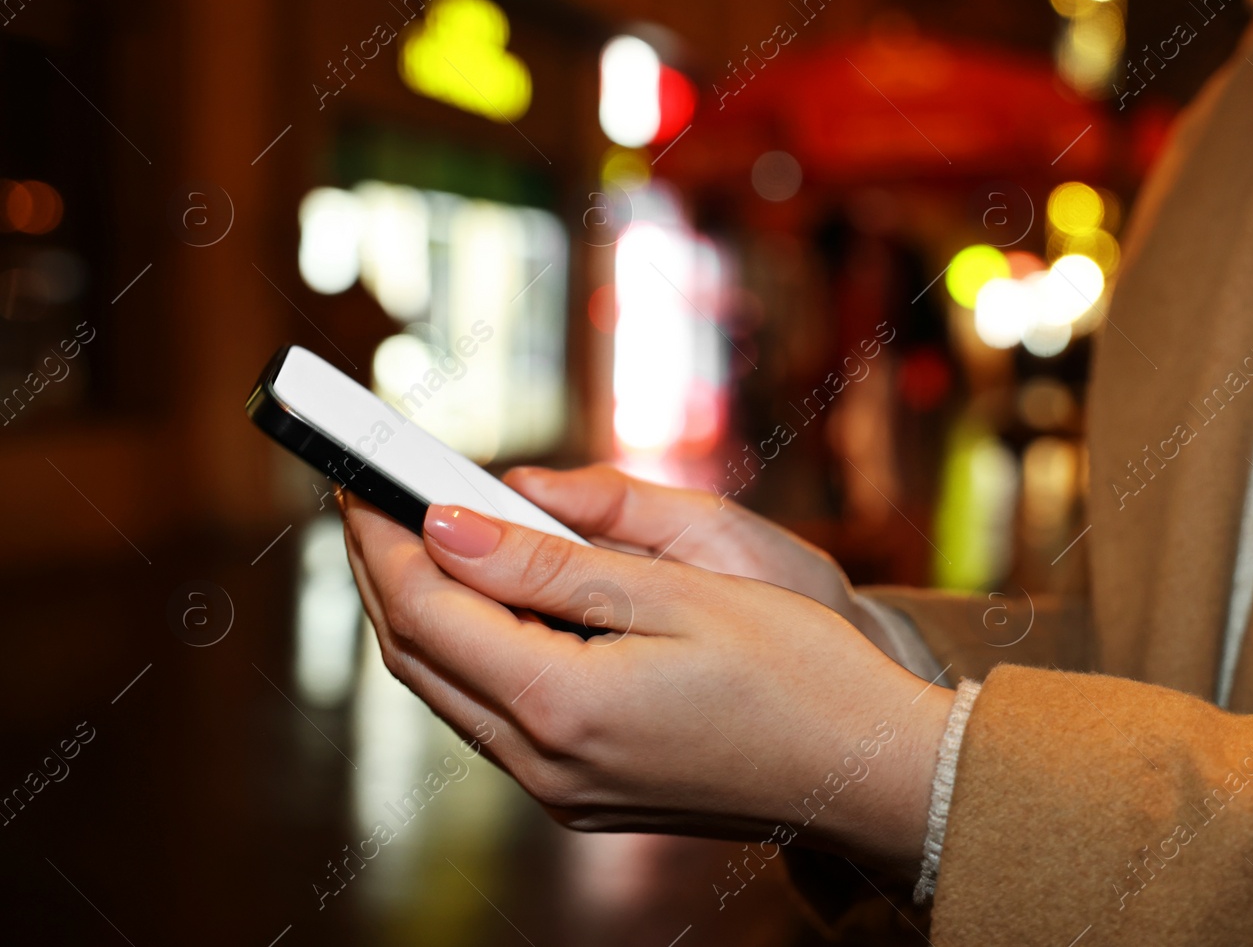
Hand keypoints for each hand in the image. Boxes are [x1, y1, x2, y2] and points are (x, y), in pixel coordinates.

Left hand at [340, 492, 954, 876]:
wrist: (869, 774)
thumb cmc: (798, 672)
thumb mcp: (680, 591)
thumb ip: (551, 563)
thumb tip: (444, 525)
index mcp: (562, 705)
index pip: (427, 609)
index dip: (384, 537)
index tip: (362, 478)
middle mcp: (544, 762)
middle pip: (419, 657)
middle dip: (383, 572)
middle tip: (371, 499)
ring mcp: (561, 790)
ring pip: (448, 691)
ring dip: (421, 613)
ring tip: (419, 539)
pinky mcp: (583, 795)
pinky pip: (492, 717)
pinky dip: (471, 652)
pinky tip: (489, 604)